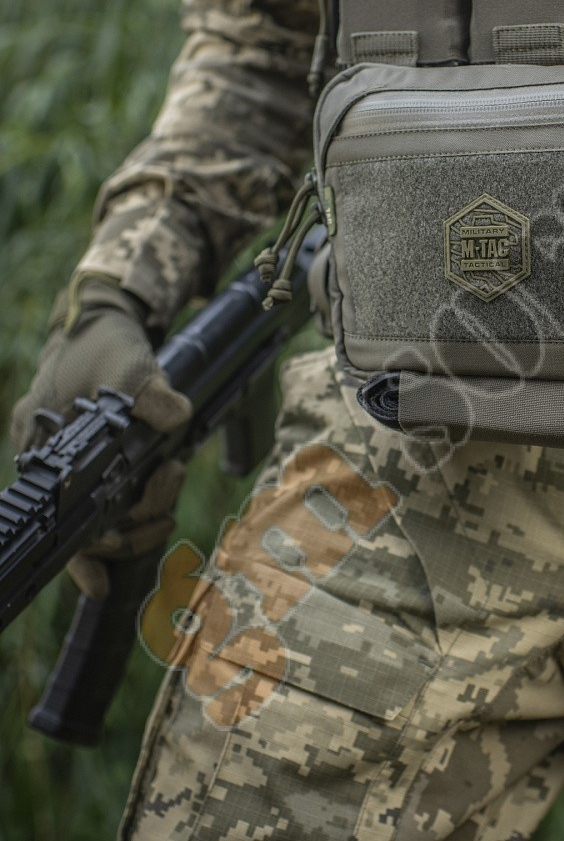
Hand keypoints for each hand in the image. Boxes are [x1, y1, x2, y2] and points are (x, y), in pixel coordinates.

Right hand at [11, 278, 191, 597]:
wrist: (103, 328)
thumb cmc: (105, 347)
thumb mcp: (130, 364)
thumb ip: (151, 393)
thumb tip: (174, 418)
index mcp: (42, 446)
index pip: (55, 518)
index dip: (81, 557)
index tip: (102, 582)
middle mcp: (53, 465)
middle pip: (88, 526)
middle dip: (135, 519)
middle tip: (169, 477)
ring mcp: (78, 466)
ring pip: (109, 516)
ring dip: (147, 508)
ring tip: (173, 472)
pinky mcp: (105, 461)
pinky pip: (119, 500)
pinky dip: (143, 508)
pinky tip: (162, 512)